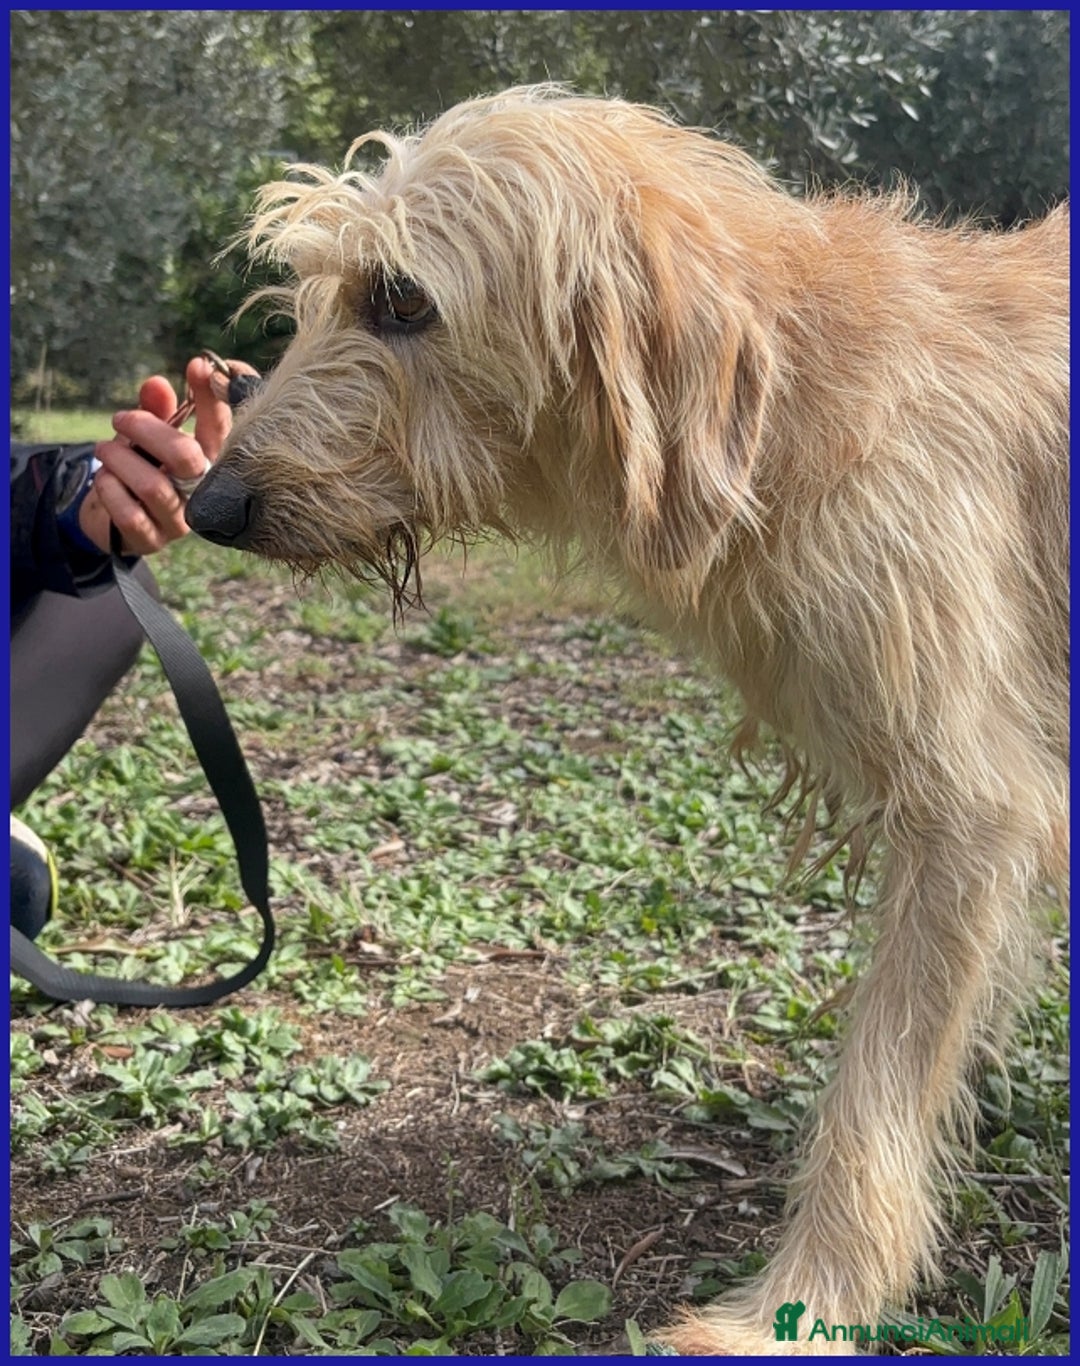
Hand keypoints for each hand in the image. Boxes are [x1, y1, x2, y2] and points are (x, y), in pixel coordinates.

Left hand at [78, 357, 252, 555]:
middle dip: (148, 429)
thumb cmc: (139, 470)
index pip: (221, 429)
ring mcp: (180, 521)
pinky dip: (110, 491)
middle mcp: (202, 492)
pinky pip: (130, 515)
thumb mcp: (145, 436)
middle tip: (120, 419)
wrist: (113, 520)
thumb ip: (154, 410)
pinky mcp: (153, 541)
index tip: (197, 366)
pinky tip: (104, 480)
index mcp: (208, 462)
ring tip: (103, 451)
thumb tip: (158, 384)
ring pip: (152, 486)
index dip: (213, 398)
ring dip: (120, 460)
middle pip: (187, 457)